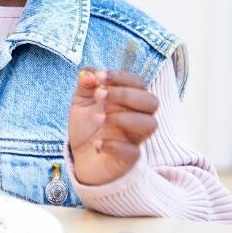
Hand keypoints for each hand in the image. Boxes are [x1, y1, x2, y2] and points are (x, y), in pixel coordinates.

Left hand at [68, 69, 157, 185]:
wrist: (80, 158)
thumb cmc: (87, 126)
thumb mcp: (81, 101)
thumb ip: (85, 85)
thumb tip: (88, 73)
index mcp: (129, 100)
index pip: (137, 83)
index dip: (121, 77)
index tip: (100, 76)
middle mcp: (137, 116)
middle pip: (151, 101)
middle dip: (124, 94)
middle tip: (99, 95)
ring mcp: (135, 138)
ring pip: (149, 124)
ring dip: (123, 118)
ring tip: (98, 118)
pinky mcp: (129, 158)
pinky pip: (133, 152)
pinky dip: (115, 145)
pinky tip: (97, 143)